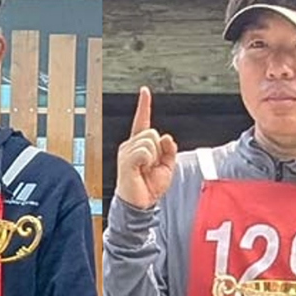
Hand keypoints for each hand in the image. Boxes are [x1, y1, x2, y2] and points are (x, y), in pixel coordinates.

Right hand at [115, 86, 177, 208]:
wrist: (140, 204)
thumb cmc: (149, 186)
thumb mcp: (166, 166)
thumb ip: (169, 150)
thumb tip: (166, 136)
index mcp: (139, 144)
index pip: (142, 121)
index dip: (144, 105)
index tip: (145, 91)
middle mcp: (131, 145)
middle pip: (152, 132)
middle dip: (158, 149)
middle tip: (151, 166)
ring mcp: (127, 152)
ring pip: (150, 140)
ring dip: (154, 157)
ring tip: (146, 170)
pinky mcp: (126, 160)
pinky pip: (144, 151)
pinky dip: (148, 160)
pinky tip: (142, 169)